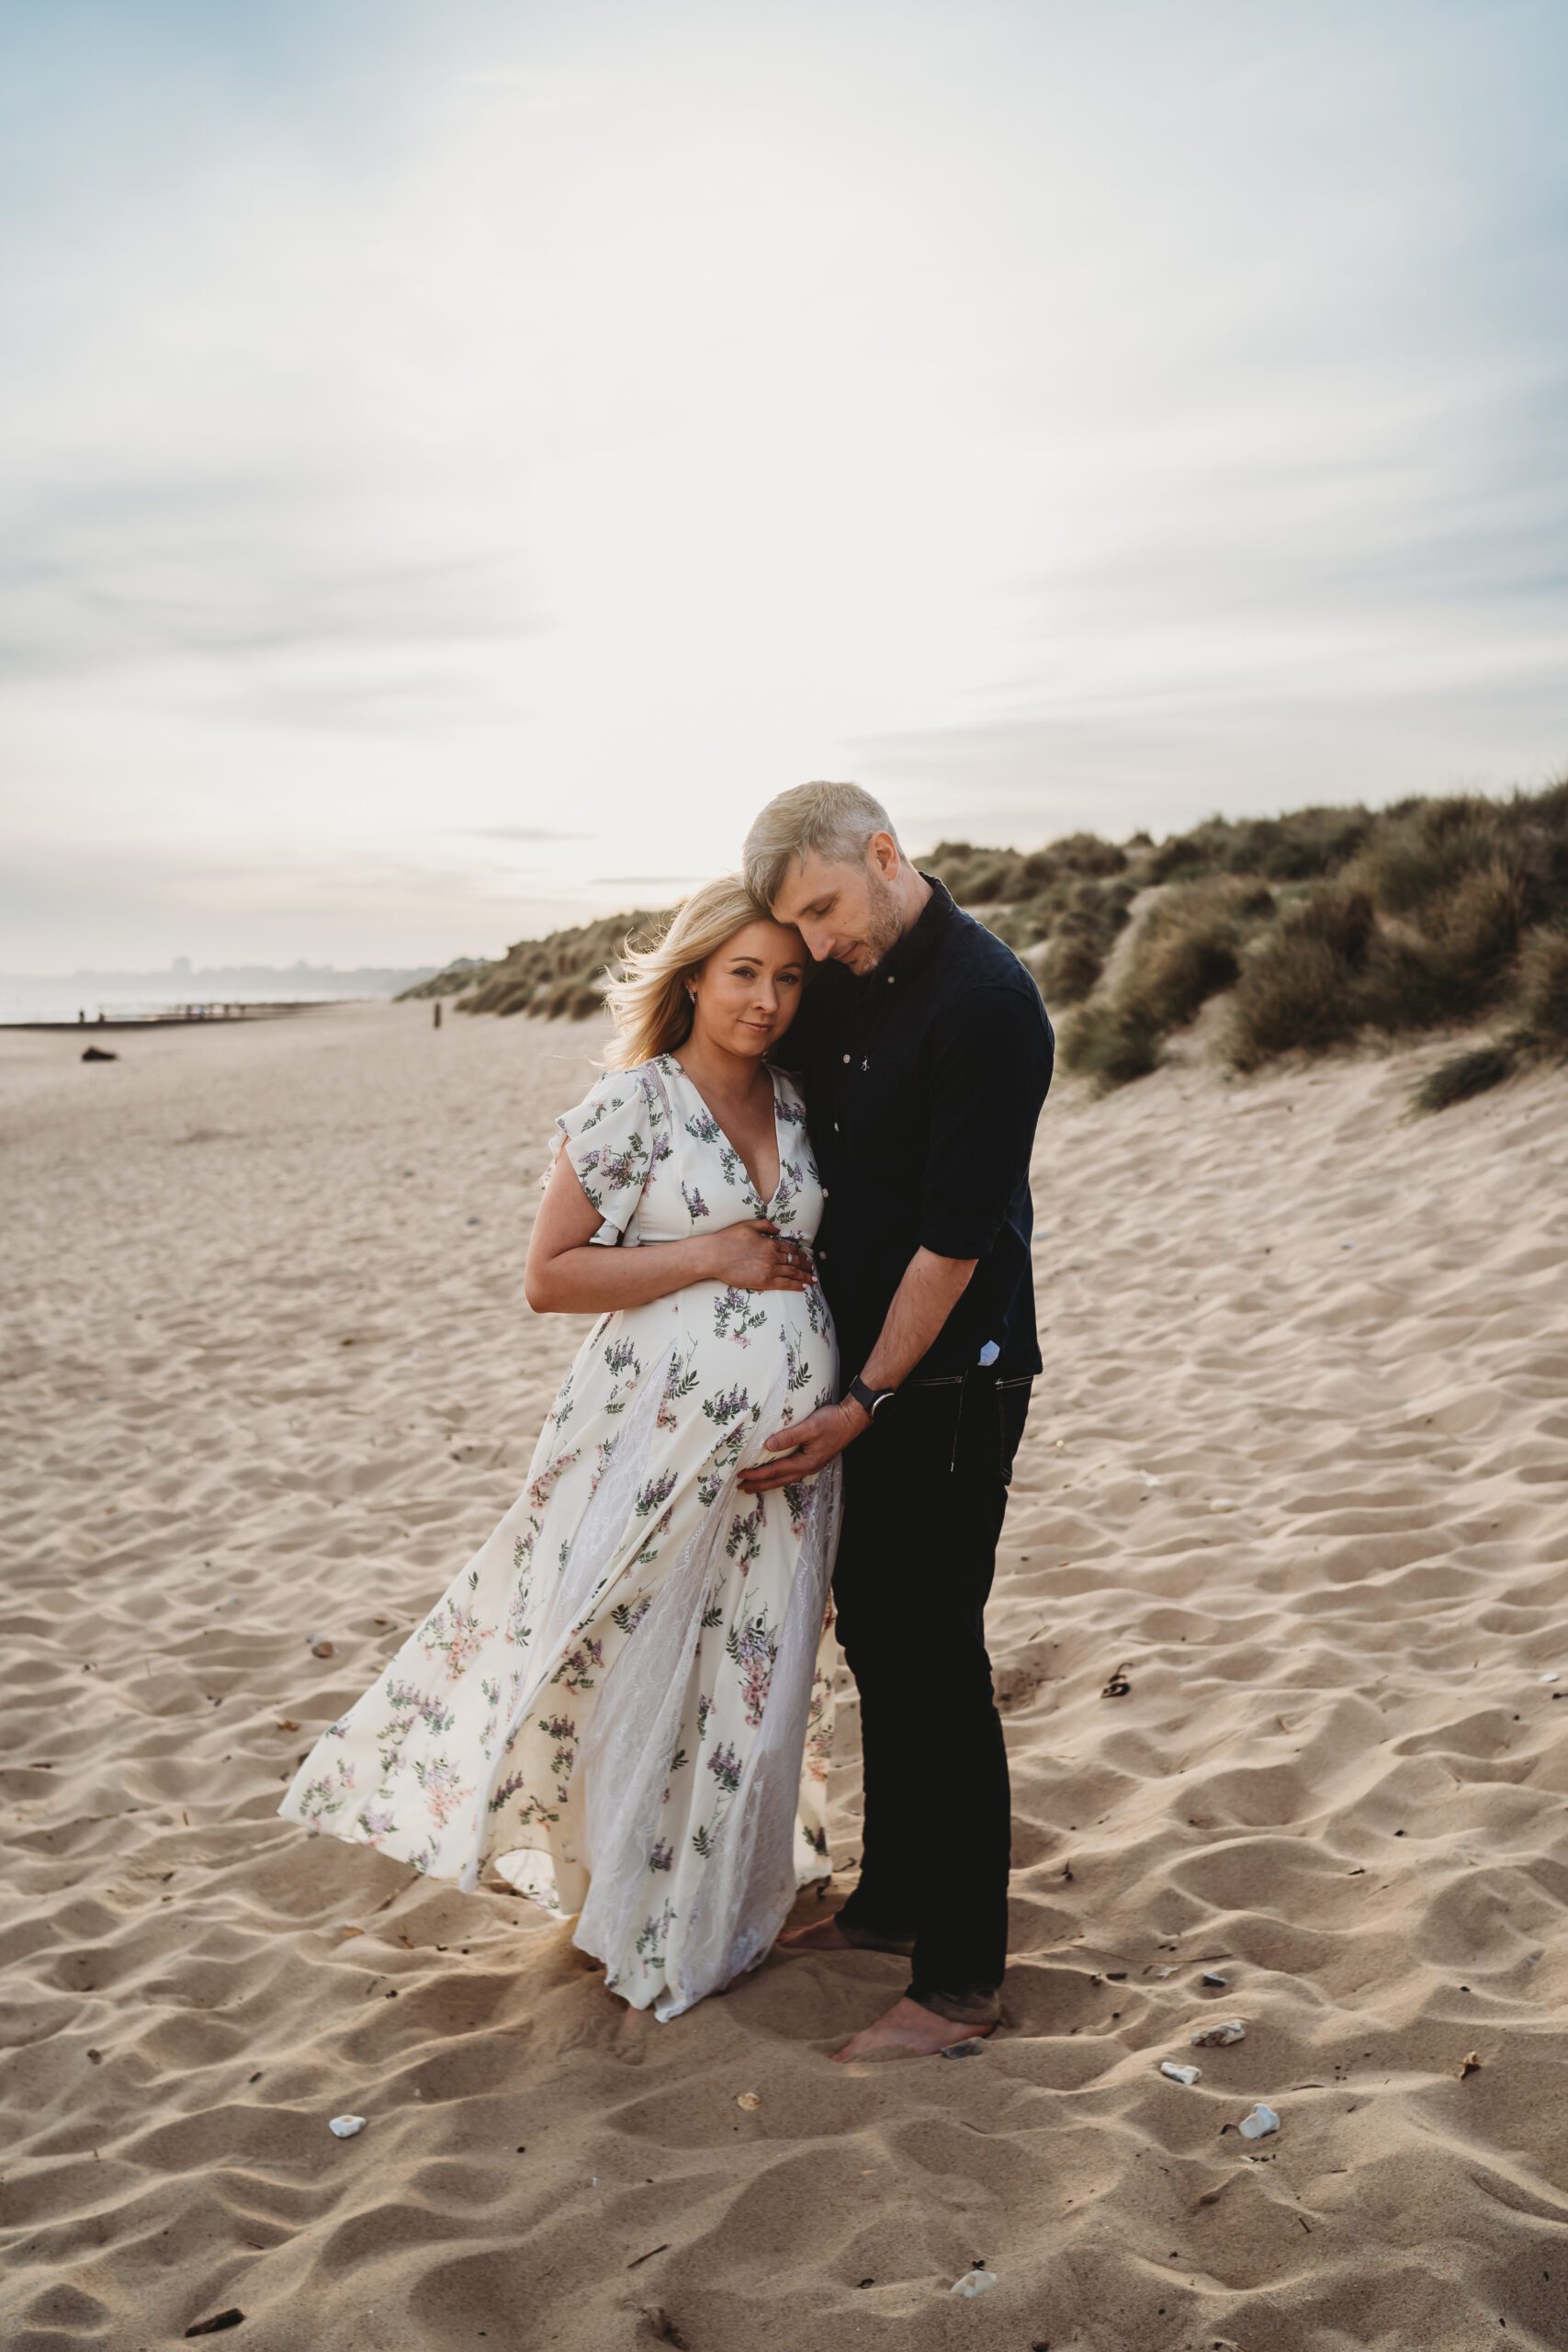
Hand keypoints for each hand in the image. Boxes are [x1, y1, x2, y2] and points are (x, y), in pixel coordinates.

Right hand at [705, 1218, 815, 1293]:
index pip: (791, 1249)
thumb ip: (765, 1225)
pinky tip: (803, 1287)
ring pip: (793, 1273)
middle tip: (813, 1270)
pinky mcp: (764, 1282)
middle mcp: (772, 1256)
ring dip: (805, 1276)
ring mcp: (769, 1269)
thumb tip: (778, 1229)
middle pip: (795, 1261)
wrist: (714, 1255)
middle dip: (806, 1266)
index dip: (802, 1255)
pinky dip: (796, 1285)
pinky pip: (785, 1284)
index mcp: (770, 1242)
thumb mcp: (747, 1225)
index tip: (808, 1258)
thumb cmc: (727, 1239)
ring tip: (812, 1280)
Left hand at [737, 1396, 867, 1492]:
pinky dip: (778, 1476)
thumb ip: (789, 1436)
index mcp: (805, 1462)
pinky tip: (775, 1475)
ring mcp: (811, 1465)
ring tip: (753, 1486)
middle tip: (741, 1487)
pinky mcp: (813, 1459)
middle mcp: (807, 1468)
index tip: (741, 1475)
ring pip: (784, 1479)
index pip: (775, 1471)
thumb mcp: (810, 1427)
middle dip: (759, 1484)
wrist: (852, 1419)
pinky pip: (791, 1473)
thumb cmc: (832, 1421)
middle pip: (778, 1481)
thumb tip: (768, 1445)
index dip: (756, 1474)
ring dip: (767, 1483)